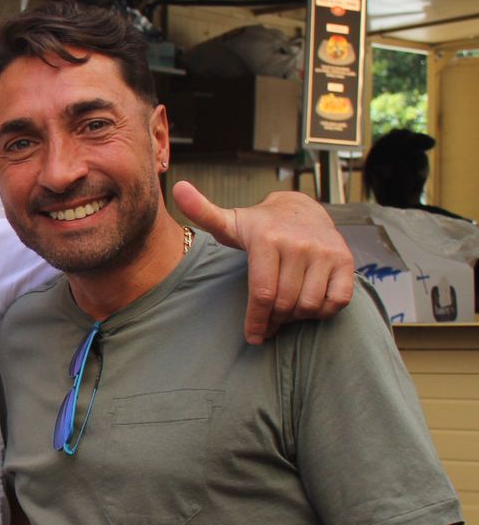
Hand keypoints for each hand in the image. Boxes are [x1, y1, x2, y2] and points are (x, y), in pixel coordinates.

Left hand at [173, 181, 354, 343]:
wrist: (300, 209)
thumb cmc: (258, 226)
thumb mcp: (229, 221)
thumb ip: (202, 212)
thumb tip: (178, 187)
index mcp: (267, 239)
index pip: (263, 294)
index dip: (256, 321)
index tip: (252, 337)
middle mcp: (299, 244)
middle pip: (285, 303)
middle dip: (273, 321)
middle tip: (267, 323)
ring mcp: (326, 252)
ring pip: (310, 305)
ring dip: (296, 318)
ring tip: (284, 312)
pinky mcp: (345, 260)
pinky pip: (337, 301)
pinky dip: (323, 311)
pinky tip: (308, 305)